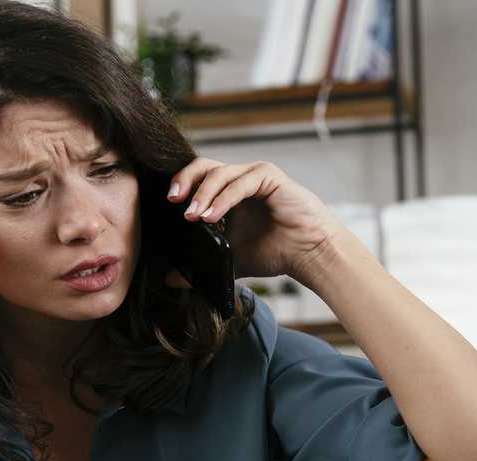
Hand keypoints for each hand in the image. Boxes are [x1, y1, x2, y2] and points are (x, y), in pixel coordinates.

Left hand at [162, 157, 343, 288]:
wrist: (309, 255)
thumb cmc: (275, 253)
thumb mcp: (231, 260)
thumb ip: (204, 264)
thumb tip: (171, 278)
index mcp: (228, 194)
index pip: (198, 179)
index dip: (181, 186)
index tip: (167, 206)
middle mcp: (240, 180)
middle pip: (204, 166)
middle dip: (185, 181)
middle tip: (173, 202)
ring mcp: (255, 175)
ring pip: (220, 173)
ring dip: (202, 194)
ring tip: (192, 216)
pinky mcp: (270, 177)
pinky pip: (241, 182)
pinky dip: (223, 198)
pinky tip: (212, 216)